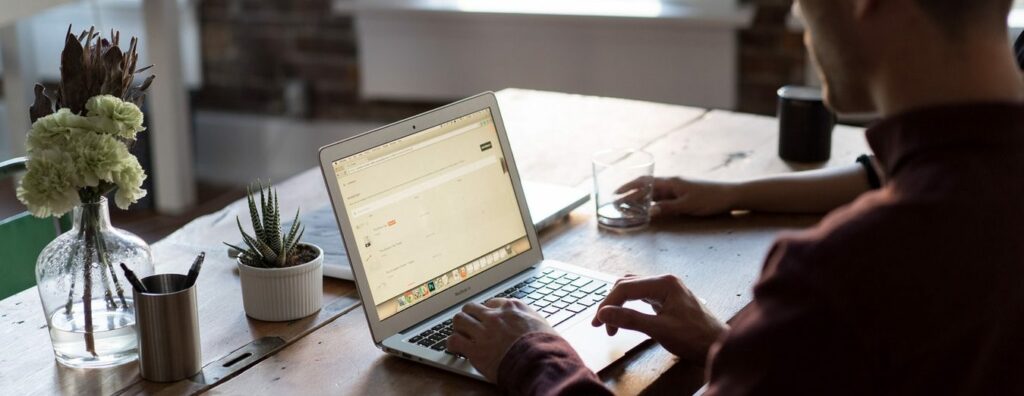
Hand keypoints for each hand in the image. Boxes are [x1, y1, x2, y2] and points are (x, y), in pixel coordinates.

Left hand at [447, 298, 558, 381]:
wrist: (540, 361)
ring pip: (459, 320)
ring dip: (459, 327)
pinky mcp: (475, 349)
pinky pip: (454, 340)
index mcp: (512, 308)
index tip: (487, 318)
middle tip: (470, 325)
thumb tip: (532, 324)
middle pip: (471, 308)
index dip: (488, 311)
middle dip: (469, 316)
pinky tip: (454, 348)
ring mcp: (483, 331)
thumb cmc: (546, 346)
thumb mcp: (542, 324)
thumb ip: (530, 320)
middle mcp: (495, 316)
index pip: (492, 303)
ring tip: (460, 334)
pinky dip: (452, 344)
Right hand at [591, 275, 725, 363]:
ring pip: (633, 290)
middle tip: (601, 324)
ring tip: (610, 323)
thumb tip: (604, 313)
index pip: (625, 288)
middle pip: (627, 285)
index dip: (608, 304)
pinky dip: (630, 306)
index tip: (598, 322)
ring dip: (619, 304)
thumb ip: (630, 319)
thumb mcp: (660, 330)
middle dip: (611, 304)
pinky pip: (642, 296)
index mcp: (664, 283)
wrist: (718, 345)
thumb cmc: (695, 338)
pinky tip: (626, 317)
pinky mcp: (668, 299)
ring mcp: (667, 289)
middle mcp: (665, 281)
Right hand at [617, 177, 737, 216]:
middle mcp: (671, 183)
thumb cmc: (710, 199)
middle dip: (630, 193)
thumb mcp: (688, 205)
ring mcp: (677, 189)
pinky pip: (662, 198)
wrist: (730, 195)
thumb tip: (649, 212)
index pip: (645, 182)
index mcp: (671, 182)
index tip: (616, 193)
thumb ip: (668, 208)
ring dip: (640, 199)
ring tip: (627, 207)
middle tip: (617, 203)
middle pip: (646, 187)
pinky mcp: (682, 195)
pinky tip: (648, 209)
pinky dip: (652, 203)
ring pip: (653, 193)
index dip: (629, 187)